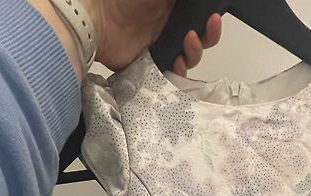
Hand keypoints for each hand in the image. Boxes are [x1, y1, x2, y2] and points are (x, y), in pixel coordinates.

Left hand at [86, 0, 222, 73]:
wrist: (96, 18)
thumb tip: (201, 3)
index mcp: (171, 4)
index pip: (198, 14)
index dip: (210, 20)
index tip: (214, 17)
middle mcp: (168, 25)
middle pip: (199, 37)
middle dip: (208, 36)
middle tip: (206, 28)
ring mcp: (159, 46)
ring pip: (188, 56)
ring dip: (195, 52)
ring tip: (187, 43)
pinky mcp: (150, 65)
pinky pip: (172, 74)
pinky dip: (180, 72)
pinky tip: (177, 63)